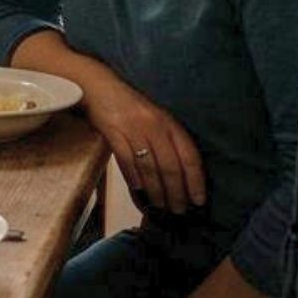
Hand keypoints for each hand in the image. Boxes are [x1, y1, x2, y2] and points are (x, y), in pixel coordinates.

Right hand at [82, 76, 206, 213]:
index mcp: (170, 123)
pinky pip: (125, 160)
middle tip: (178, 210)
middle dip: (176, 192)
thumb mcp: (156, 118)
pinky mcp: (112, 131)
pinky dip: (133, 178)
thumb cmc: (131, 105)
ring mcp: (133, 129)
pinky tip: (138, 190)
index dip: (195, 181)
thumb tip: (180, 175)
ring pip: (148, 168)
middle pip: (169, 166)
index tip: (198, 200)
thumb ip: (168, 141)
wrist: (99, 86)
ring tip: (159, 207)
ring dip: (155, 191)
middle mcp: (155, 126)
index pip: (189, 156)